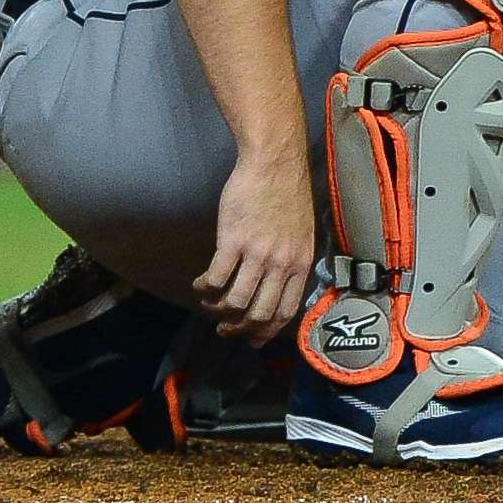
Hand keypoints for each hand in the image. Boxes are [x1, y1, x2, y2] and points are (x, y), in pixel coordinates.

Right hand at [195, 146, 321, 340]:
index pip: (285, 310)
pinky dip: (204, 288)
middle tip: (225, 328)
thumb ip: (292, 260)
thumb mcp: (302, 232)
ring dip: (218, 309)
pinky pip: (216, 279)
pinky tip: (199, 284)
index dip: (267, 331)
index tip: (253, 339)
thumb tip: (278, 284)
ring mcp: (257, 254)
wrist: (275, 163)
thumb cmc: (288, 193)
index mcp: (300, 263)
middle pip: (260, 313)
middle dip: (240, 328)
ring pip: (236, 301)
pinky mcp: (233, 241)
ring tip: (209, 305)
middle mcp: (281, 264)